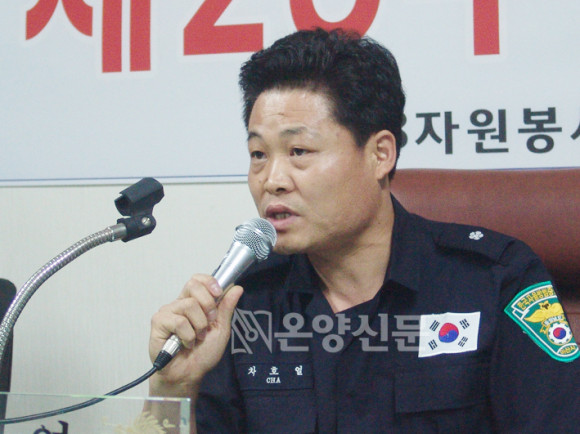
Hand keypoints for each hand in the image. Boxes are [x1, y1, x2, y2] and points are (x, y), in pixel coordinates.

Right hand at [148, 274, 242, 396]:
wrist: (189, 375)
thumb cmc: (202, 354)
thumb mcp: (221, 329)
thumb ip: (226, 308)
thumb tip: (236, 288)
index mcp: (194, 302)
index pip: (198, 280)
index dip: (209, 282)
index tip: (218, 294)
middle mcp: (180, 304)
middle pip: (193, 285)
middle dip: (208, 305)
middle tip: (208, 323)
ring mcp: (168, 312)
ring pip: (189, 305)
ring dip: (199, 326)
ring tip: (196, 338)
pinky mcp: (158, 322)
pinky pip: (179, 321)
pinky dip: (188, 336)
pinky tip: (186, 343)